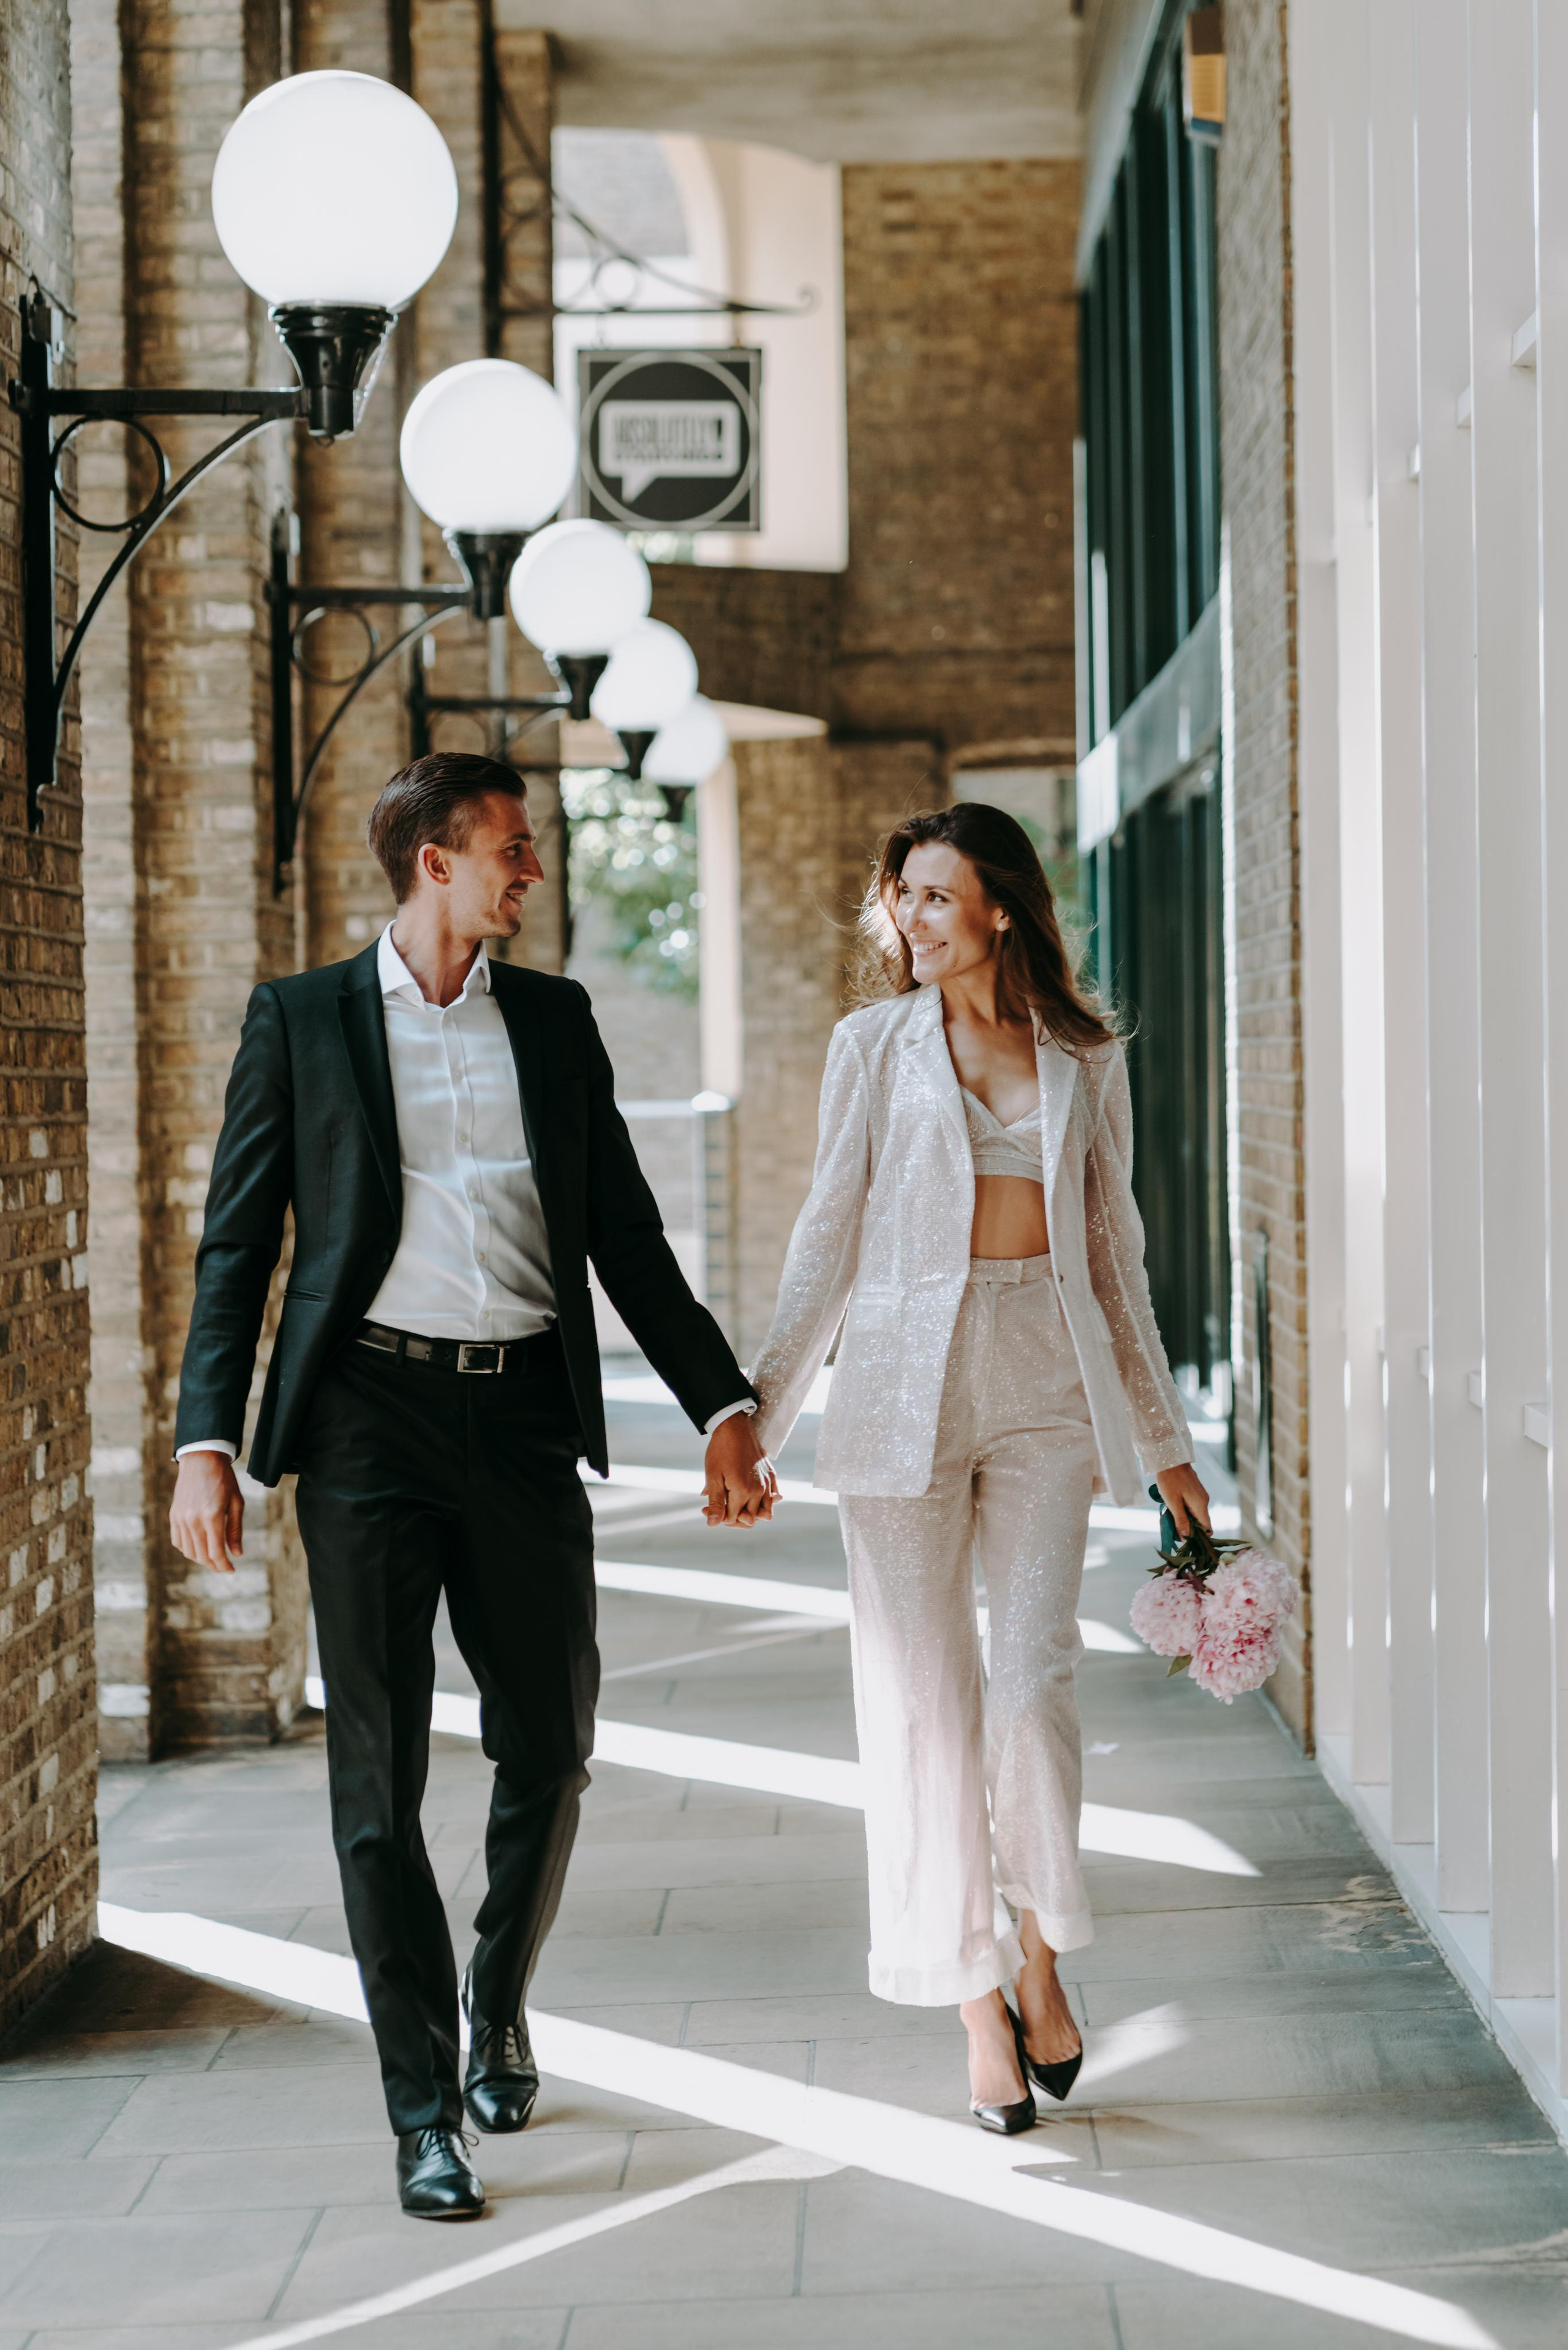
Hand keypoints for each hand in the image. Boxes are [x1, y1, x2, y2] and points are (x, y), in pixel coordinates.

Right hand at [170, 1451, 244, 1572]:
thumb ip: (235, 1530)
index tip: (231, 1570)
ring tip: (213, 1557)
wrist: (201, 1460)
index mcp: (211, 1516)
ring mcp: (180, 1518)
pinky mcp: (173, 1515)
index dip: (224, 1565)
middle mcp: (192, 1520)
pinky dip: (188, 1549)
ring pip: (188, 1551)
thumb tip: (236, 1553)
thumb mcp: (236, 1503)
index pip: (215, 1553)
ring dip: (201, 1559)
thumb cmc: (224, 1479)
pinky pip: (178, 1541)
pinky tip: (199, 1546)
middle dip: (214, 1565)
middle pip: (201, 1555)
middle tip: (224, 1565)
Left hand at [702, 1414, 776, 1528]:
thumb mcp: (713, 1477)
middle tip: (716, 1505)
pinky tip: (747, 1496)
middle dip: (732, 1517)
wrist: (735, 1427)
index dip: (718, 1516)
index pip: (733, 1519)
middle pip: (750, 1520)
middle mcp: (759, 1490)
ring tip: (732, 1503)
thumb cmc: (720, 1451)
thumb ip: (716, 1502)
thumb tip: (713, 1524)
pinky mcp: (771, 1476)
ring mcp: (768, 1483)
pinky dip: (761, 1502)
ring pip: (764, 1512)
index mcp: (744, 1491)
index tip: (704, 1507)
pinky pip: (771, 1498)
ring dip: (749, 1512)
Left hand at [1156, 1461, 1210, 1539]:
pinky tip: (1173, 1505)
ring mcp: (1200, 1495)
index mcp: (1201, 1505)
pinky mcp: (1195, 1491)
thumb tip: (1186, 1538)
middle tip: (1173, 1526)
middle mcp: (1204, 1501)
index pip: (1207, 1528)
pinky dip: (1184, 1509)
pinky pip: (1192, 1505)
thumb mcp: (1173, 1503)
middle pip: (1201, 1522)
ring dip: (1184, 1517)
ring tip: (1170, 1514)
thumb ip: (1181, 1521)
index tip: (1186, 1539)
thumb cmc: (1170, 1480)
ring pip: (1195, 1514)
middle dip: (1188, 1527)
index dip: (1198, 1536)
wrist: (1170, 1458)